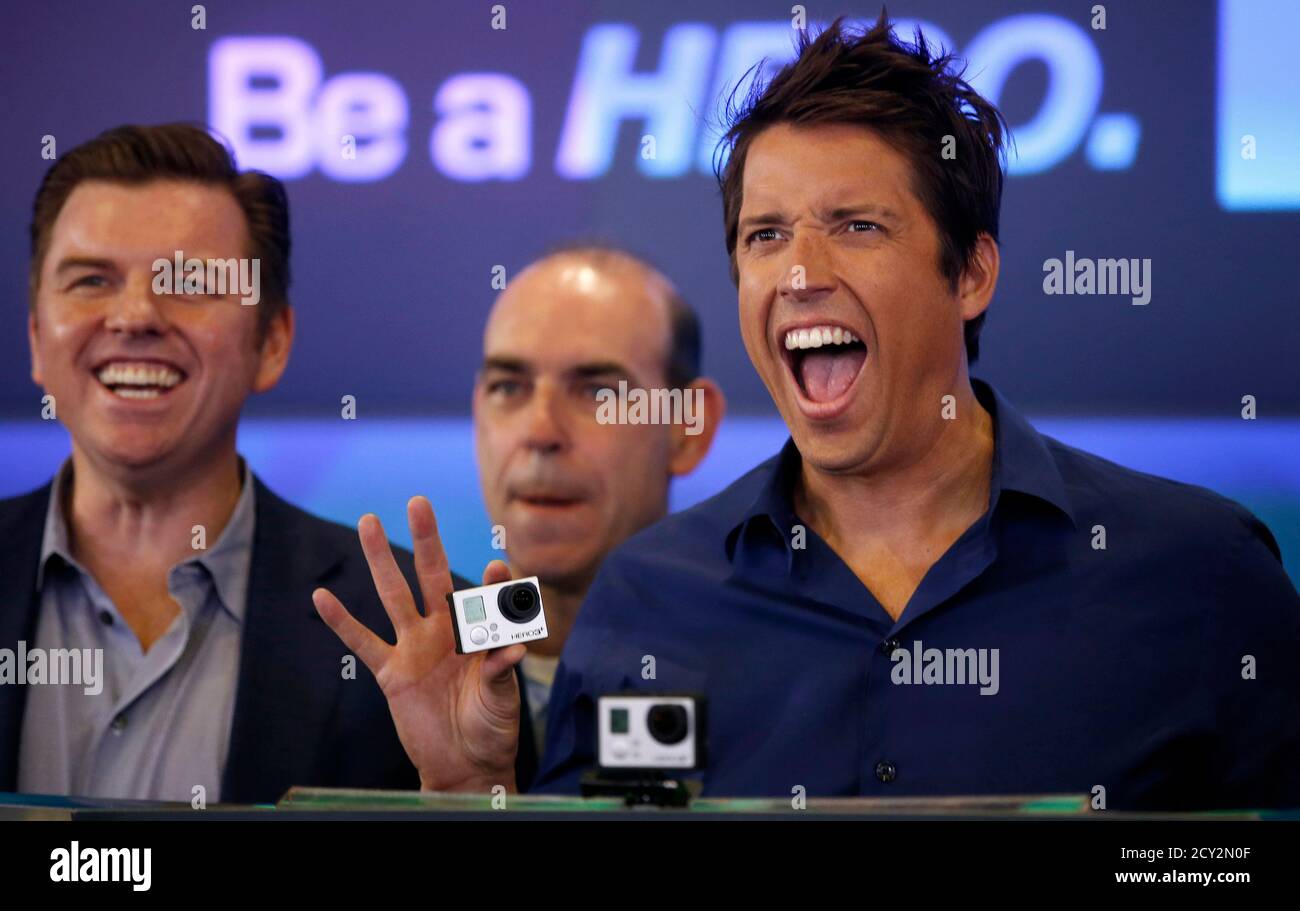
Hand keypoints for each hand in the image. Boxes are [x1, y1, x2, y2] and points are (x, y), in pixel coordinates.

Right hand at [312, 496, 524, 792]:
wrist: (466, 764)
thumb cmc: (492, 726)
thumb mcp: (502, 696)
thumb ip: (502, 668)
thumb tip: (516, 646)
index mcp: (477, 633)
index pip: (484, 597)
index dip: (491, 581)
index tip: (498, 565)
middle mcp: (444, 631)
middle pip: (432, 576)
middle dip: (426, 540)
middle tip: (418, 503)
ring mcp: (414, 648)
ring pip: (394, 595)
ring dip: (381, 560)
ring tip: (368, 522)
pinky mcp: (391, 673)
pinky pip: (362, 642)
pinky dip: (341, 621)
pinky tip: (322, 595)